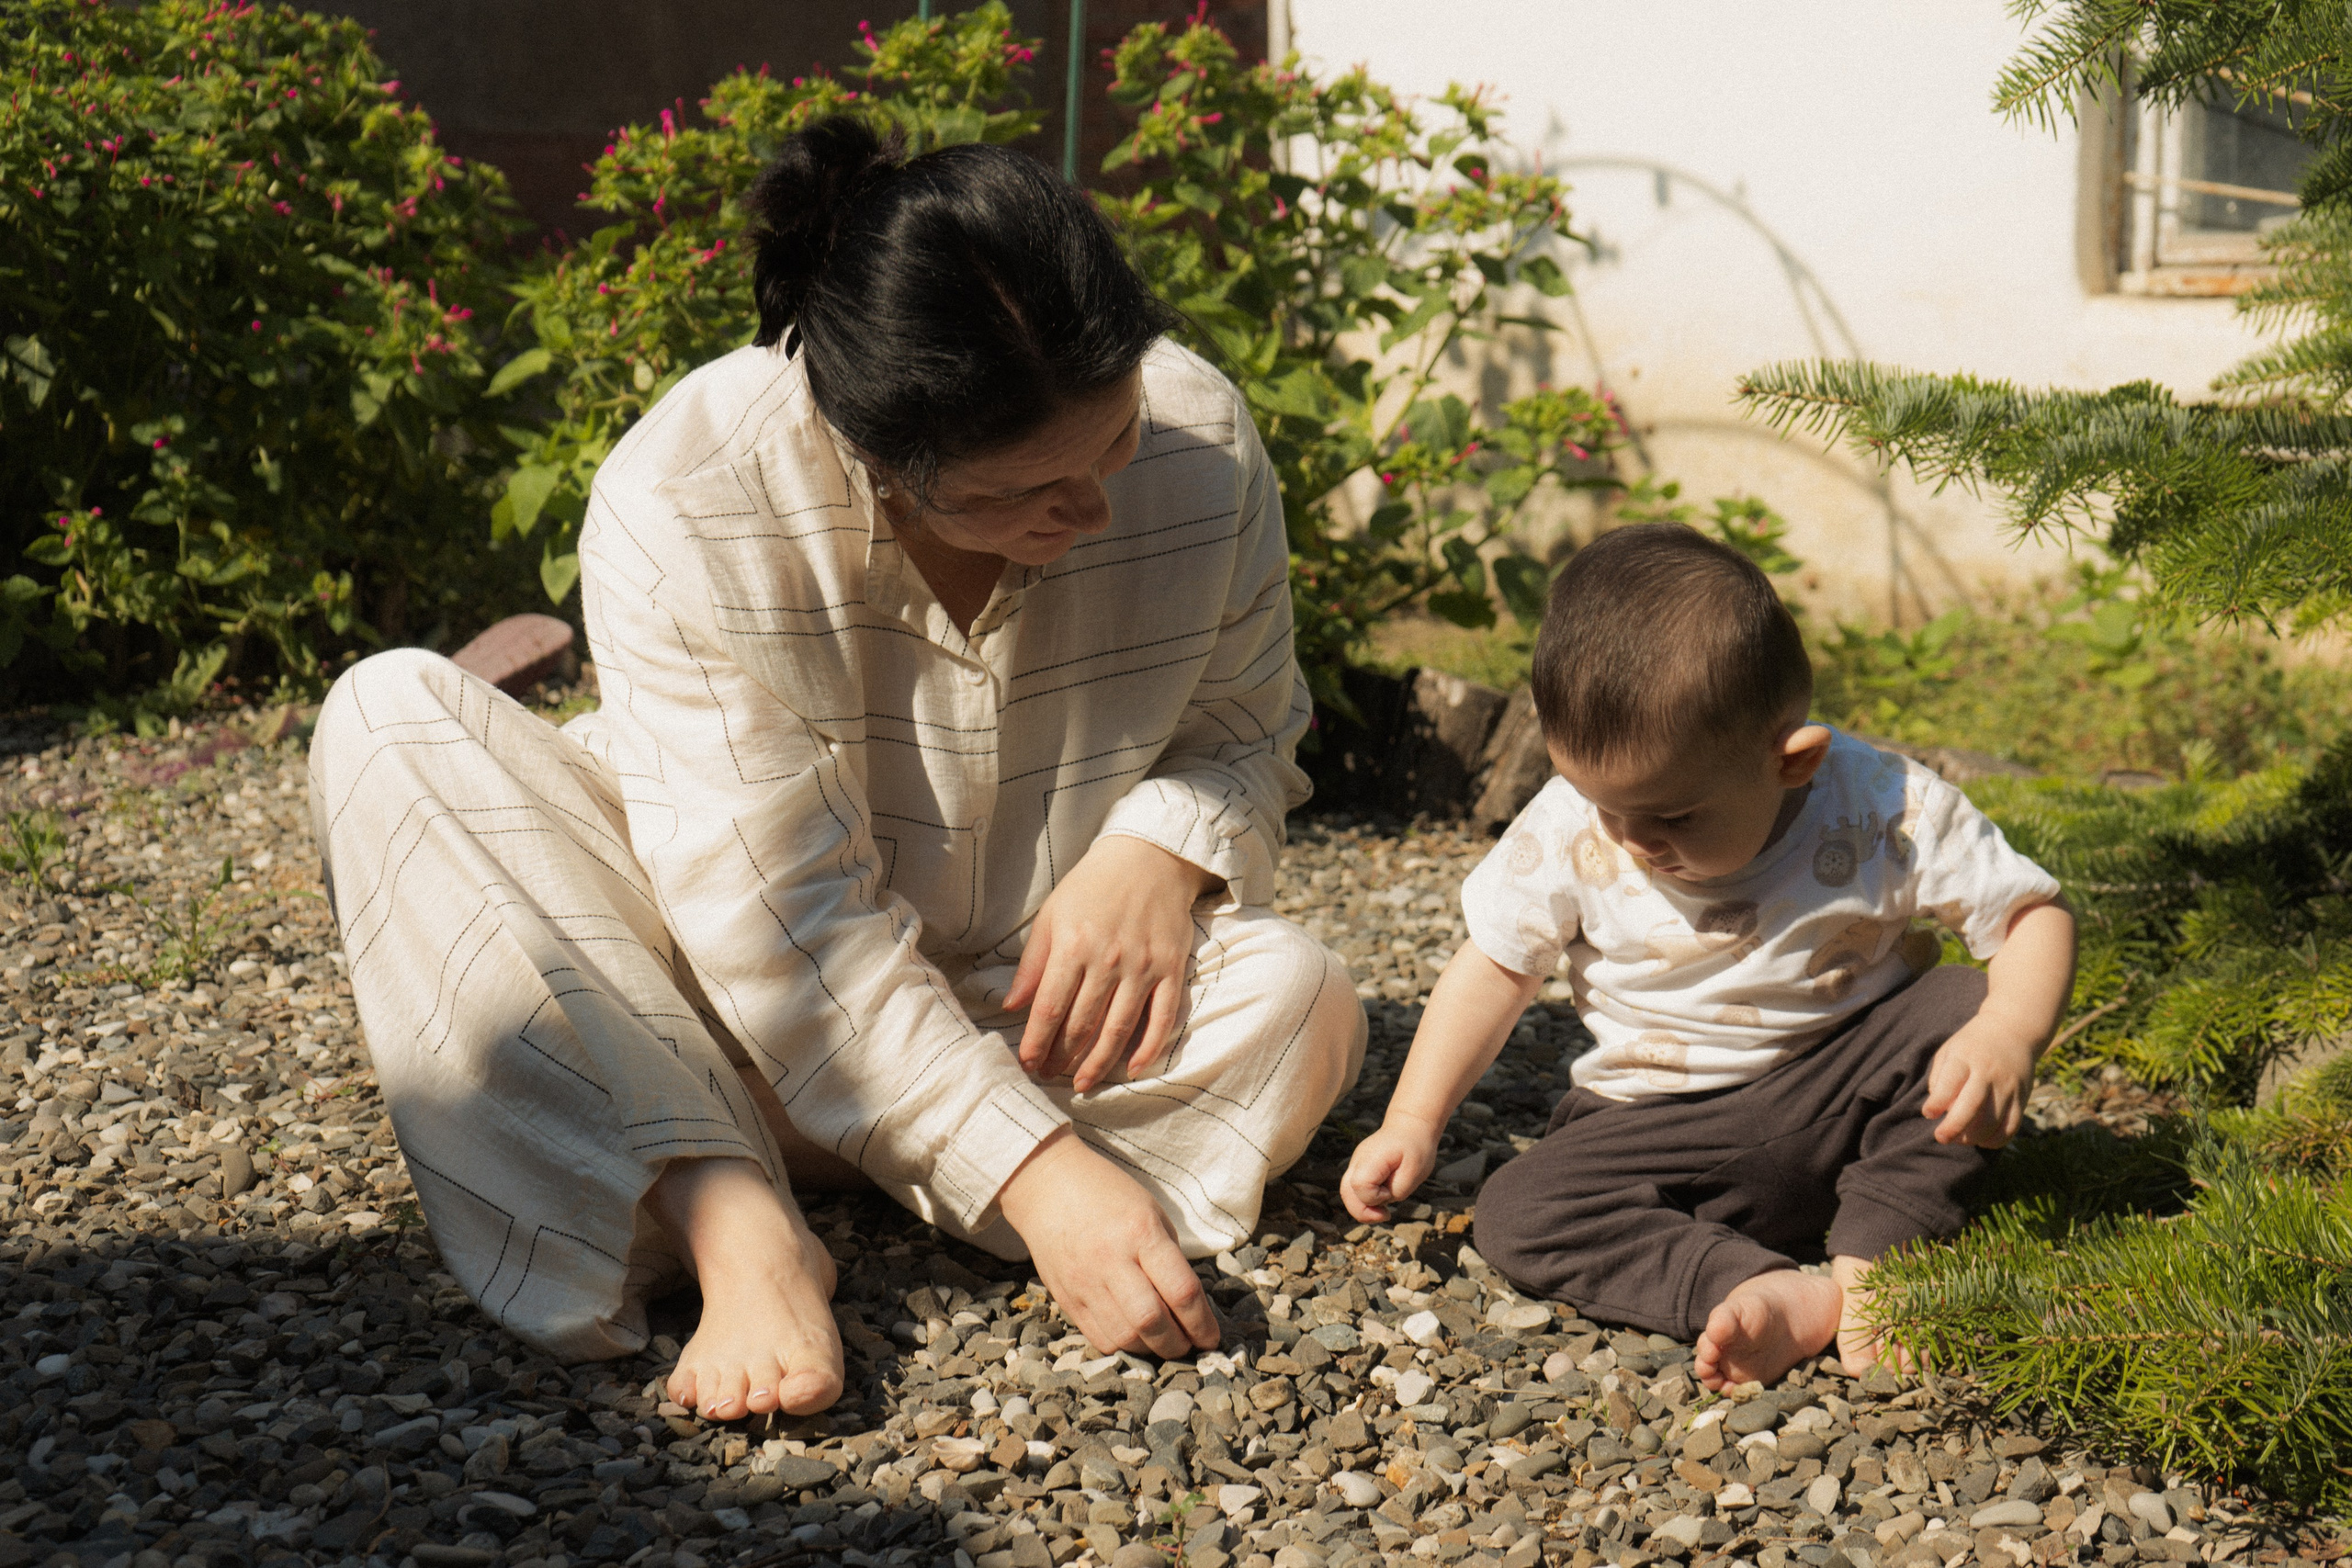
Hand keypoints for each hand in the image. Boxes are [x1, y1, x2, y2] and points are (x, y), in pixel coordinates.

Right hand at [996, 1126, 1220, 1357]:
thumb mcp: (1151, 1213)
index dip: (1202, 1323)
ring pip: (1124, 1337)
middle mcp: (1111, 1260)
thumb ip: (1169, 1258)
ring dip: (1151, 1350)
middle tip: (1189, 1346)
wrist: (1048, 1186)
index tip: (1211, 1337)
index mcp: (1141, 1232)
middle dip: (1177, 1345)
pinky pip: (1098, 1338)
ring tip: (1163, 1343)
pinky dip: (1123, 1346)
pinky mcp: (1066, 1297)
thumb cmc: (1109, 1195)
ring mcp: (1085, 1282)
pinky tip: (1135, 1337)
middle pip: (1151, 1322)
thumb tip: (1188, 1307)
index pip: (1181, 1291)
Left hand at [1005, 835, 1217, 1093]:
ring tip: (1083, 1083)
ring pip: (1119, 1029)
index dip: (1036, 1041)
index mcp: (1074, 945)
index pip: (1050, 1007)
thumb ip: (1033, 963)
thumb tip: (1012, 1006)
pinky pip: (1162, 1018)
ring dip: (1099, 1063)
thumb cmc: (1093, 886)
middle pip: (1082, 1024)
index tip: (1026, 1064)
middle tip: (1051, 1076)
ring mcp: (1144, 967)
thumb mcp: (1052, 915)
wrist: (1149, 857)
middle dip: (1062, 1057)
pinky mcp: (1171, 970)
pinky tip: (1134, 1069)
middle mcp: (1109, 960)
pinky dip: (1150, 1048)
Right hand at [1341, 1116, 1440, 1222]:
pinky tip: (1382, 1199)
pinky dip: (1365, 1200)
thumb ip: (1398, 1190)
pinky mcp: (1360, 1168)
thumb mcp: (1416, 1172)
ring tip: (1382, 1212)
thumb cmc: (1416, 1148)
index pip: (1360, 1186)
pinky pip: (1354, 1189)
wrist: (1412, 1126)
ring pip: (1347, 1192)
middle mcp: (1358, 1161)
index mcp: (1371, 1158)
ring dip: (1362, 1207)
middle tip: (1385, 1215)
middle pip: (1346, 1192)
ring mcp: (1356, 1164)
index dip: (1375, 1198)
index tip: (1391, 1192)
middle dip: (1362, 1211)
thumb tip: (1383, 1201)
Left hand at [1921, 1014, 2037, 1147]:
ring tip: (1960, 1139)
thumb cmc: (1972, 1045)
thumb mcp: (1949, 1050)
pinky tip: (1983, 1141)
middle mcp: (1988, 1072)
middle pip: (1972, 1105)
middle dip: (1954, 1127)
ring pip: (1993, 1120)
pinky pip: (2012, 1125)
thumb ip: (1939, 1078)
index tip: (1928, 1114)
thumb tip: (1936, 1110)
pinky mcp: (2023, 1097)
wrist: (2013, 1029)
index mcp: (1965, 1057)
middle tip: (1941, 1137)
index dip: (1937, 1102)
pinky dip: (1997, 1139)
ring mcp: (2008, 1085)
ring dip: (1974, 1137)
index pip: (1950, 1083)